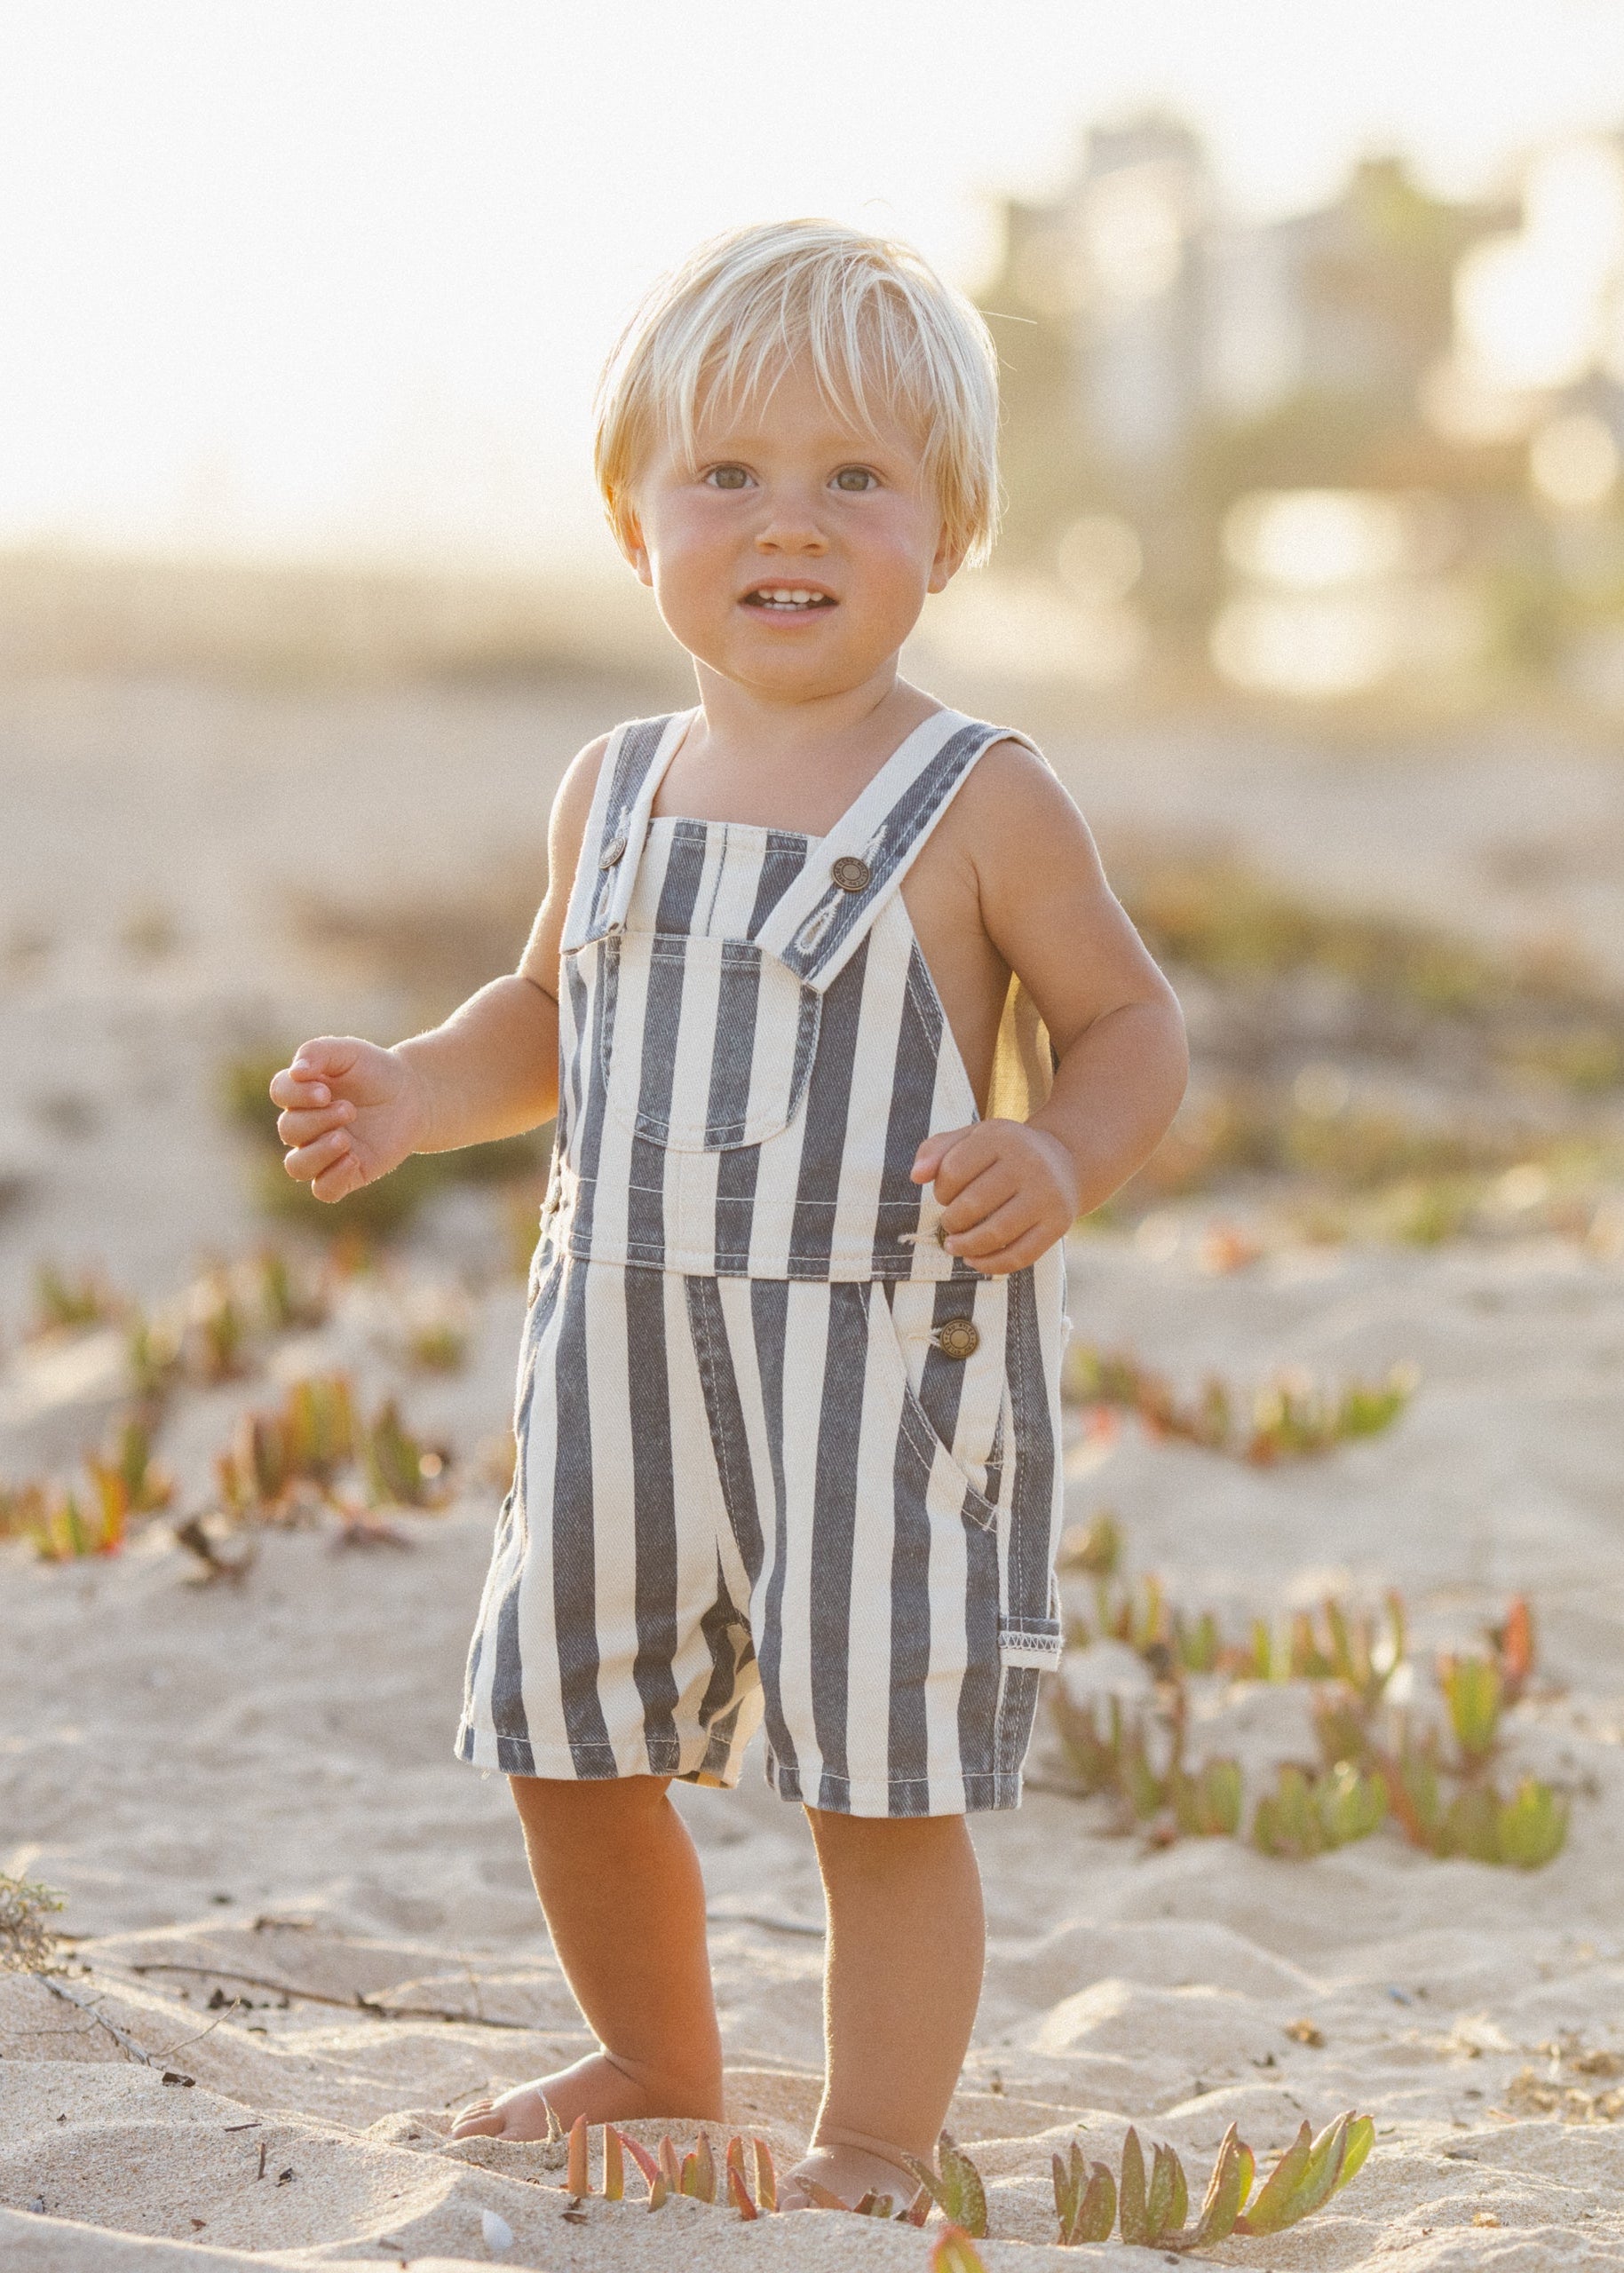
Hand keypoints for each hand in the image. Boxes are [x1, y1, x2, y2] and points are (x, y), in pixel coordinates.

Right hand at [269, 1037, 426, 1203]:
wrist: (413, 1096)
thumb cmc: (375, 1071)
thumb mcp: (349, 1052)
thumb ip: (318, 1052)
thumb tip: (296, 1072)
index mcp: (301, 1093)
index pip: (280, 1093)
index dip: (296, 1094)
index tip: (326, 1091)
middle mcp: (306, 1125)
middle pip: (288, 1130)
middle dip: (318, 1120)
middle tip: (350, 1109)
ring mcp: (324, 1152)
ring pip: (297, 1167)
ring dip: (318, 1153)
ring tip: (345, 1139)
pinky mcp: (346, 1174)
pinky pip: (323, 1191)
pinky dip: (332, 1178)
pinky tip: (353, 1160)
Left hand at [910, 1118, 1078, 1274]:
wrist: (1064, 1160)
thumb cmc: (1005, 1152)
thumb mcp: (972, 1138)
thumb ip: (936, 1150)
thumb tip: (916, 1176)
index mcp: (1002, 1137)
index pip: (953, 1170)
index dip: (940, 1190)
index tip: (945, 1195)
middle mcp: (1029, 1163)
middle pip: (972, 1204)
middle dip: (951, 1221)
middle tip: (950, 1223)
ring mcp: (1047, 1195)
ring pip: (995, 1234)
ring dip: (965, 1246)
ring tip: (954, 1245)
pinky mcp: (1059, 1224)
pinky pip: (1019, 1256)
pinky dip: (990, 1264)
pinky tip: (974, 1260)